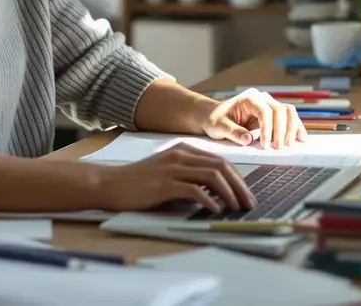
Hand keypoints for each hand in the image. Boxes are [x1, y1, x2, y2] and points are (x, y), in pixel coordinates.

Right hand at [93, 143, 255, 212]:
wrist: (111, 184)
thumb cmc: (139, 182)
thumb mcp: (168, 173)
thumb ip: (190, 177)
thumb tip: (217, 192)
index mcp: (184, 151)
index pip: (220, 161)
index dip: (238, 178)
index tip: (246, 194)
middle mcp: (180, 155)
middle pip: (221, 166)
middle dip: (240, 186)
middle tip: (249, 203)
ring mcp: (172, 168)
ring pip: (212, 176)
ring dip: (229, 193)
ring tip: (236, 208)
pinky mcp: (164, 184)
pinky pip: (194, 190)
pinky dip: (209, 200)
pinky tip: (215, 209)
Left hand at [202, 89, 306, 148]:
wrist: (214, 117)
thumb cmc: (215, 119)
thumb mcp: (218, 126)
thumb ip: (232, 132)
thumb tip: (248, 139)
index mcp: (248, 99)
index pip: (265, 111)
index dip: (268, 128)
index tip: (265, 145)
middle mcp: (262, 99)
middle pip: (280, 110)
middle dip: (282, 130)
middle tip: (278, 148)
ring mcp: (269, 106)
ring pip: (288, 112)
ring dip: (292, 128)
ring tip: (291, 144)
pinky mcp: (273, 115)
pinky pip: (288, 119)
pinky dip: (295, 128)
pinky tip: (300, 138)